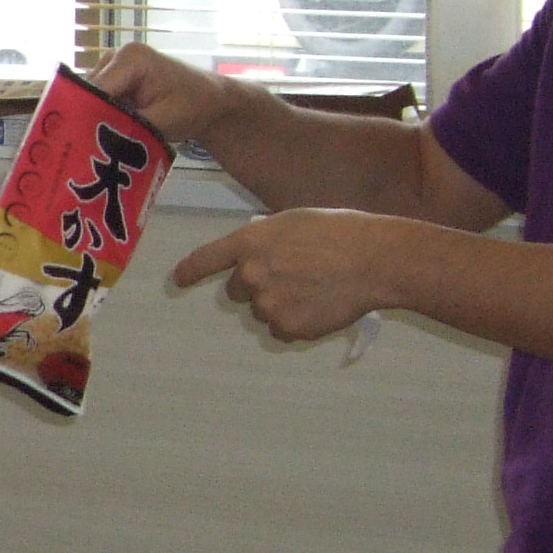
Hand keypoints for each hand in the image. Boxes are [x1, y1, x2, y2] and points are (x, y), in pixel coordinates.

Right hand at [90, 44, 243, 149]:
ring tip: (92, 149)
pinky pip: (96, 103)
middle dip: (85, 122)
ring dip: (90, 123)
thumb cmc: (195, 105)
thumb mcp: (165, 119)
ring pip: (87, 100)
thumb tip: (97, 140)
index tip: (79, 147)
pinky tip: (101, 139)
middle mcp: (114, 57)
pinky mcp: (112, 81)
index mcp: (130, 58)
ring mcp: (111, 68)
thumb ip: (131, 126)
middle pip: (86, 94)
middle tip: (83, 153)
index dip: (84, 118)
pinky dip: (98, 120)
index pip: (94, 90)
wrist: (211, 100)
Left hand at [169, 207, 409, 344]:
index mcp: (250, 242)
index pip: (206, 259)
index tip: (178, 280)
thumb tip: (253, 257)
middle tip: (292, 277)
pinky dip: (297, 322)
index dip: (190, 271)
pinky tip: (320, 305)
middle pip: (235, 291)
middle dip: (256, 286)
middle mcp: (250, 274)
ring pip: (262, 311)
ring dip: (280, 304)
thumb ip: (264, 240)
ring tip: (315, 288)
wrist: (374, 261)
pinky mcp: (287, 327)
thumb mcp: (292, 222)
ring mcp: (267, 304)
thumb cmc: (340, 234)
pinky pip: (282, 330)